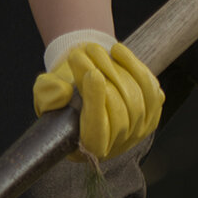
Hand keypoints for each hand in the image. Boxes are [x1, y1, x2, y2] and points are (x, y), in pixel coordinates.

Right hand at [34, 37, 162, 161]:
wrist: (85, 76)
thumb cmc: (63, 90)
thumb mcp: (45, 94)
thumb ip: (48, 96)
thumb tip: (64, 93)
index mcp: (85, 148)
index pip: (97, 132)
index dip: (96, 103)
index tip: (91, 75)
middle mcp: (116, 145)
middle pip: (120, 113)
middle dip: (103, 77)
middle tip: (82, 53)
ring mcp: (139, 129)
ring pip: (136, 98)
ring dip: (115, 67)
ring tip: (93, 49)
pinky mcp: (153, 110)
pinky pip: (150, 88)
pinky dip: (134, 66)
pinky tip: (117, 51)